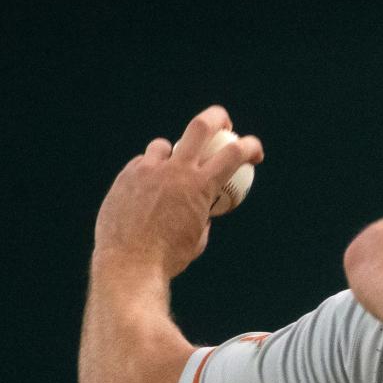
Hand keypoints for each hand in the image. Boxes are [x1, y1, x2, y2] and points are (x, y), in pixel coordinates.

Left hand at [93, 105, 263, 278]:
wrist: (129, 265)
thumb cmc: (168, 258)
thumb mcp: (197, 238)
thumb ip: (202, 216)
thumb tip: (202, 211)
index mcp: (201, 186)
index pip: (235, 152)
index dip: (251, 146)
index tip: (255, 153)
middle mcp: (176, 170)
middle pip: (201, 126)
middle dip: (218, 117)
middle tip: (223, 124)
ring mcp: (149, 170)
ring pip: (164, 145)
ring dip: (172, 154)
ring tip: (170, 173)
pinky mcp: (126, 177)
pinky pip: (141, 165)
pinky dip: (149, 174)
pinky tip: (146, 193)